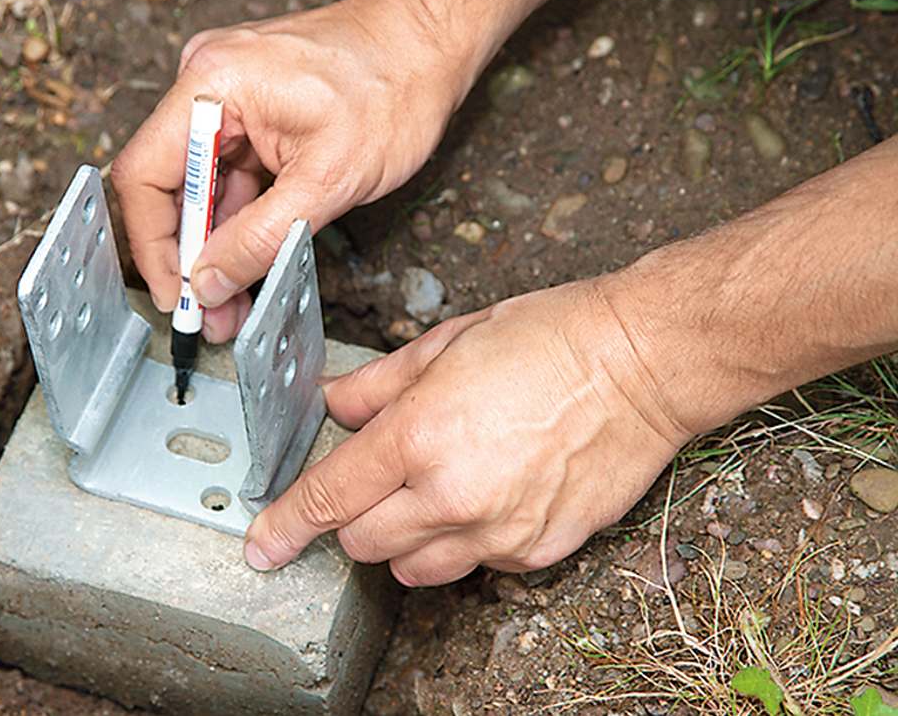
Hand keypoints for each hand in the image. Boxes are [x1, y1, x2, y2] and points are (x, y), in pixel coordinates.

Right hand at [111, 0, 474, 341]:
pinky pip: (229, 174)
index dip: (153, 245)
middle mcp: (208, 83)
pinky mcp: (251, 111)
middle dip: (188, 256)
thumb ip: (260, 239)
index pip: (145, 174)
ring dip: (214, 246)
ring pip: (200, 187)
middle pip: (168, 185)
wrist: (431, 45)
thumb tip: (210, 282)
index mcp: (213, 85)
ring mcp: (227, 95)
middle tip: (208, 313)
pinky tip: (248, 262)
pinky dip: (238, 220)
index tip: (178, 295)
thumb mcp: (328, 181)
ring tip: (231, 302)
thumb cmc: (395, 89)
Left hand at [242, 280, 693, 585]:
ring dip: (404, 539)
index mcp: (419, 436)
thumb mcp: (446, 343)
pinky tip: (491, 494)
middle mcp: (453, 495)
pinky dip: (466, 541)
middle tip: (377, 480)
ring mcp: (499, 530)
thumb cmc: (551, 340)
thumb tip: (335, 403)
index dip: (286, 525)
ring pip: (413, 568)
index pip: (329, 497)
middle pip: (362, 543)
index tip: (263, 545)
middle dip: (354, 517)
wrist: (644, 364)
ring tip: (436, 490)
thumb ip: (378, 384)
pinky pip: (475, 565)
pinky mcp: (537, 550)